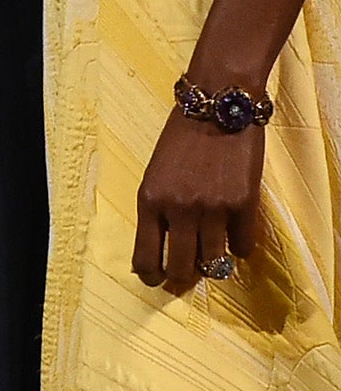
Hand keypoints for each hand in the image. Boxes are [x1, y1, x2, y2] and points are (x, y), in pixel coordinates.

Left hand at [132, 106, 265, 295]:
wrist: (216, 108)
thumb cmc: (181, 140)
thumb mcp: (156, 175)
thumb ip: (159, 210)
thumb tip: (162, 248)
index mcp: (149, 201)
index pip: (146, 257)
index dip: (151, 276)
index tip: (157, 281)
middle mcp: (179, 209)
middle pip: (182, 268)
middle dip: (182, 279)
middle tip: (185, 279)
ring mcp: (213, 209)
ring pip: (215, 261)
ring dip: (214, 263)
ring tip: (212, 254)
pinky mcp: (244, 205)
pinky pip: (244, 247)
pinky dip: (239, 247)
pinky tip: (235, 236)